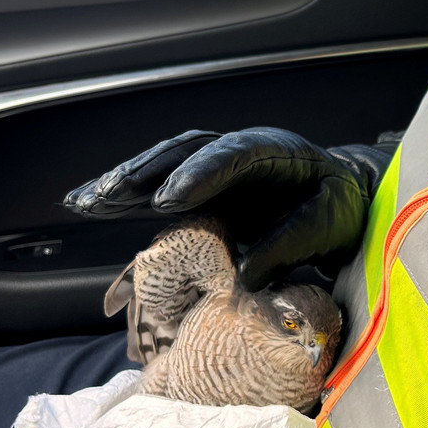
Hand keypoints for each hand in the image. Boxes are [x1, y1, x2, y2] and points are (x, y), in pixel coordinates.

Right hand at [64, 127, 398, 290]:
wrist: (341, 198)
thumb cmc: (339, 210)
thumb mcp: (330, 226)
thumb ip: (291, 243)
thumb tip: (245, 274)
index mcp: (276, 154)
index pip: (235, 155)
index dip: (200, 173)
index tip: (169, 197)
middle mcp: (238, 154)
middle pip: (186, 153)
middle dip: (146, 174)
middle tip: (111, 197)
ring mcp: (217, 168)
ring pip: (164, 166)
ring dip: (125, 183)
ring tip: (86, 202)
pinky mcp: (202, 188)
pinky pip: (158, 186)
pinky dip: (125, 196)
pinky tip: (89, 204)